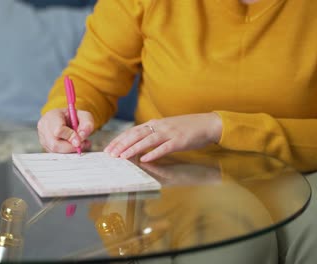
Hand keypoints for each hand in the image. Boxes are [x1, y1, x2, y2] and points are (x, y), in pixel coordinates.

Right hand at [37, 108, 94, 152]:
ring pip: (55, 151)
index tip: (80, 140)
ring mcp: (42, 138)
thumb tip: (82, 137)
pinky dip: (66, 151)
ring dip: (69, 150)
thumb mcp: (84, 116)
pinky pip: (55, 153)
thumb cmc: (73, 117)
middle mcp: (43, 127)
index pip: (58, 130)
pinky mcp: (45, 146)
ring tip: (79, 144)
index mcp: (52, 116)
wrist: (64, 118)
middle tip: (82, 144)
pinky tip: (72, 145)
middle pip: (55, 144)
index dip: (70, 137)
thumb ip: (87, 124)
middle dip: (71, 147)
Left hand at [104, 113, 221, 161]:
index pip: (132, 131)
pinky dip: (154, 153)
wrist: (208, 124)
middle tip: (110, 154)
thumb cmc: (186, 128)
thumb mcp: (165, 129)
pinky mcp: (180, 141)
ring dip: (133, 148)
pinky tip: (145, 159)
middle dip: (121, 145)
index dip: (119, 140)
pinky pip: (164, 147)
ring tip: (122, 157)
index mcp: (155, 124)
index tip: (108, 148)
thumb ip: (152, 135)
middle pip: (136, 135)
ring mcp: (170, 133)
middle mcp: (159, 126)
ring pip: (147, 140)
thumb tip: (136, 144)